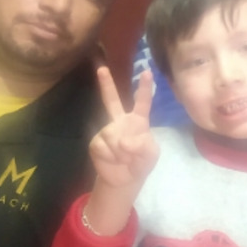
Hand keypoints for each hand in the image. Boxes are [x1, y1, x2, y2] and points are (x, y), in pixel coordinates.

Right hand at [83, 67, 157, 234]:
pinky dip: (111, 156)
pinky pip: (104, 146)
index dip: (145, 88)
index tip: (147, 72)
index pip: (142, 102)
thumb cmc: (141, 161)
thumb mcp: (151, 154)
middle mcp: (120, 121)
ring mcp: (106, 130)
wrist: (124, 178)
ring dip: (122, 151)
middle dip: (106, 84)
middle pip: (112, 100)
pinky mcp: (96, 142)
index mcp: (138, 121)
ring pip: (112, 135)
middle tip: (101, 68)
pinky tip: (114, 159)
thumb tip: (124, 142)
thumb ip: (143, 146)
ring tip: (125, 158)